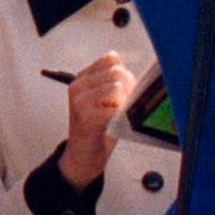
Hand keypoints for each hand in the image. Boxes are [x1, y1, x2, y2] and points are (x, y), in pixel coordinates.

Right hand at [59, 51, 136, 188]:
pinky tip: (114, 125)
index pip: (112, 59)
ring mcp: (80, 101)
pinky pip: (115, 108)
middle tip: (123, 107)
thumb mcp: (105, 99)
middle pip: (117, 72)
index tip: (123, 92)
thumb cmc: (98, 127)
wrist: (83, 156)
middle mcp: (78, 86)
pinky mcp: (86, 117)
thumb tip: (136, 74)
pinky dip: (121, 117)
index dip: (125, 74)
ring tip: (117, 115)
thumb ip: (116, 82)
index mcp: (83, 78)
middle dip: (128, 89)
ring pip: (117, 87)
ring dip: (124, 103)